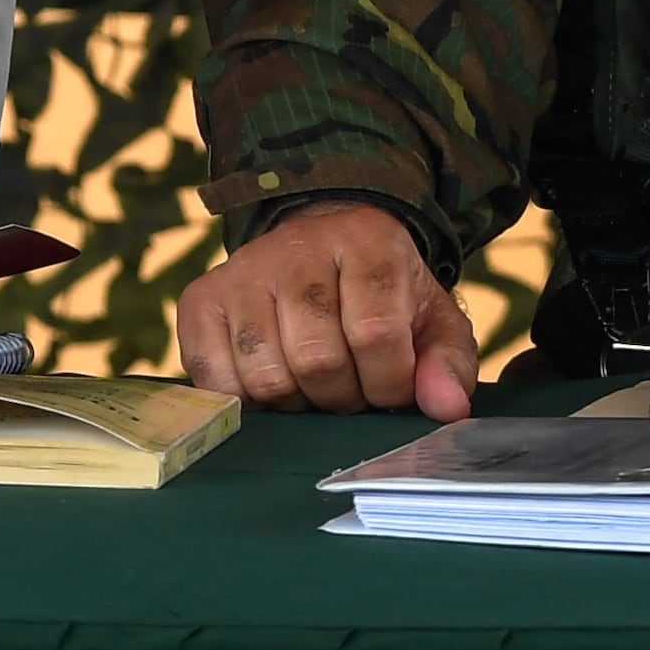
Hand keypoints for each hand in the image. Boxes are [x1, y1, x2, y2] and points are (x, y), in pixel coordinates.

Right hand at [174, 200, 474, 418]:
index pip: (375, 333)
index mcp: (366, 242)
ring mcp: (242, 270)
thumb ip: (448, 362)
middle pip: (317, 359)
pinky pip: (213, 376)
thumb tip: (445, 407)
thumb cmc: (384, 297)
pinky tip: (269, 386)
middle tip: (351, 388)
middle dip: (343, 397)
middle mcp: (297, 247)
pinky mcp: (201, 297)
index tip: (393, 387)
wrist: (323, 248)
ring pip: (266, 375)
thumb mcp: (432, 320)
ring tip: (311, 385)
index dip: (389, 383)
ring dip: (296, 402)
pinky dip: (243, 402)